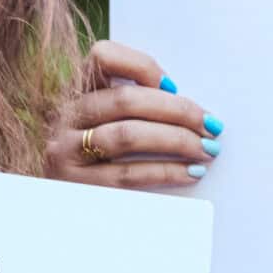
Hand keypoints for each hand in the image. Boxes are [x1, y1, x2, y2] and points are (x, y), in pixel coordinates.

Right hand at [45, 41, 222, 189]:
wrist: (62, 216)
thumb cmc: (94, 161)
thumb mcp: (100, 123)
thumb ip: (129, 106)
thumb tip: (182, 103)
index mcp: (74, 92)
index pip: (102, 56)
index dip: (142, 66)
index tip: (173, 86)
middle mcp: (65, 116)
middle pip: (126, 99)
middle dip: (178, 110)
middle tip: (210, 124)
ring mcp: (66, 151)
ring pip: (128, 135)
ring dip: (177, 140)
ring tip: (205, 149)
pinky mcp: (77, 185)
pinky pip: (129, 174)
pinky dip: (166, 171)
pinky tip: (190, 172)